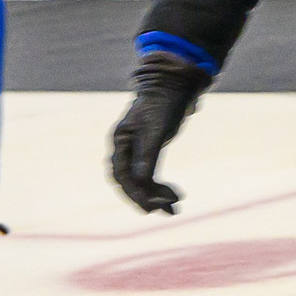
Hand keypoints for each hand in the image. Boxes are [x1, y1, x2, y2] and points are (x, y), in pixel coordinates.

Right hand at [109, 51, 211, 213]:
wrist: (175, 86)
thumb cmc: (164, 104)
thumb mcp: (156, 129)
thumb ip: (147, 154)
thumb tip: (140, 182)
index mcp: (120, 142)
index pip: (121, 175)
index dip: (134, 193)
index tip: (151, 206)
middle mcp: (124, 148)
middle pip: (128, 182)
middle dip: (145, 197)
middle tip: (165, 209)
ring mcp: (136, 150)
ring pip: (140, 181)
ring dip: (155, 196)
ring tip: (174, 208)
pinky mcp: (148, 152)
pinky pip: (150, 175)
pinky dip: (160, 187)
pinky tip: (172, 197)